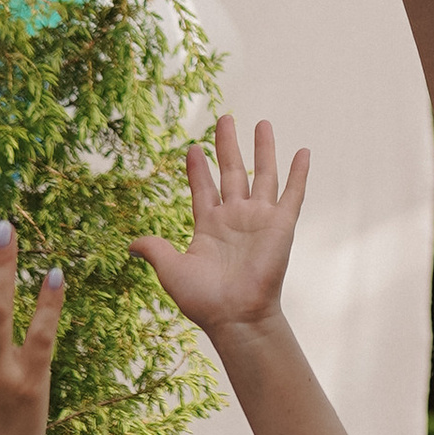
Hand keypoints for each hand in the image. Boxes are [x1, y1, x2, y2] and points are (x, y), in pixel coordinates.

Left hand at [131, 116, 311, 346]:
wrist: (236, 316)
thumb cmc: (203, 300)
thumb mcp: (171, 270)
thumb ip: (154, 249)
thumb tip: (130, 243)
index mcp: (209, 226)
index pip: (203, 188)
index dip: (197, 168)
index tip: (192, 148)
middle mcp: (235, 218)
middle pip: (231, 171)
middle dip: (227, 145)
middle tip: (224, 118)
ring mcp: (259, 219)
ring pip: (262, 174)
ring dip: (263, 149)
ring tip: (261, 122)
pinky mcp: (281, 225)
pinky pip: (292, 193)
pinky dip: (299, 172)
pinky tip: (303, 150)